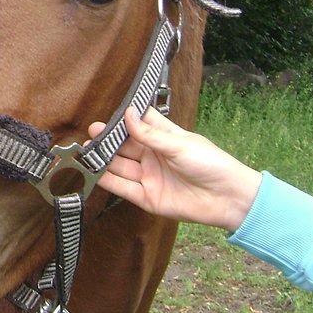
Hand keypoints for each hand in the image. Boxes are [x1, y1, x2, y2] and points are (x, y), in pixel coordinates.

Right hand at [87, 106, 261, 231]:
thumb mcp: (179, 144)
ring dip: (104, 160)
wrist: (227, 198)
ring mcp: (149, 177)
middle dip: (108, 140)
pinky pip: (123, 188)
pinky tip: (94, 172)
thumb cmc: (210, 164)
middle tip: (91, 133)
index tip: (108, 114)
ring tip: (86, 152)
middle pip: (125, 146)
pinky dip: (108, 181)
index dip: (124, 119)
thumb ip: (150, 134)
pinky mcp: (147, 198)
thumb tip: (127, 114)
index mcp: (165, 138)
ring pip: (120, 166)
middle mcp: (154, 156)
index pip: (140, 124)